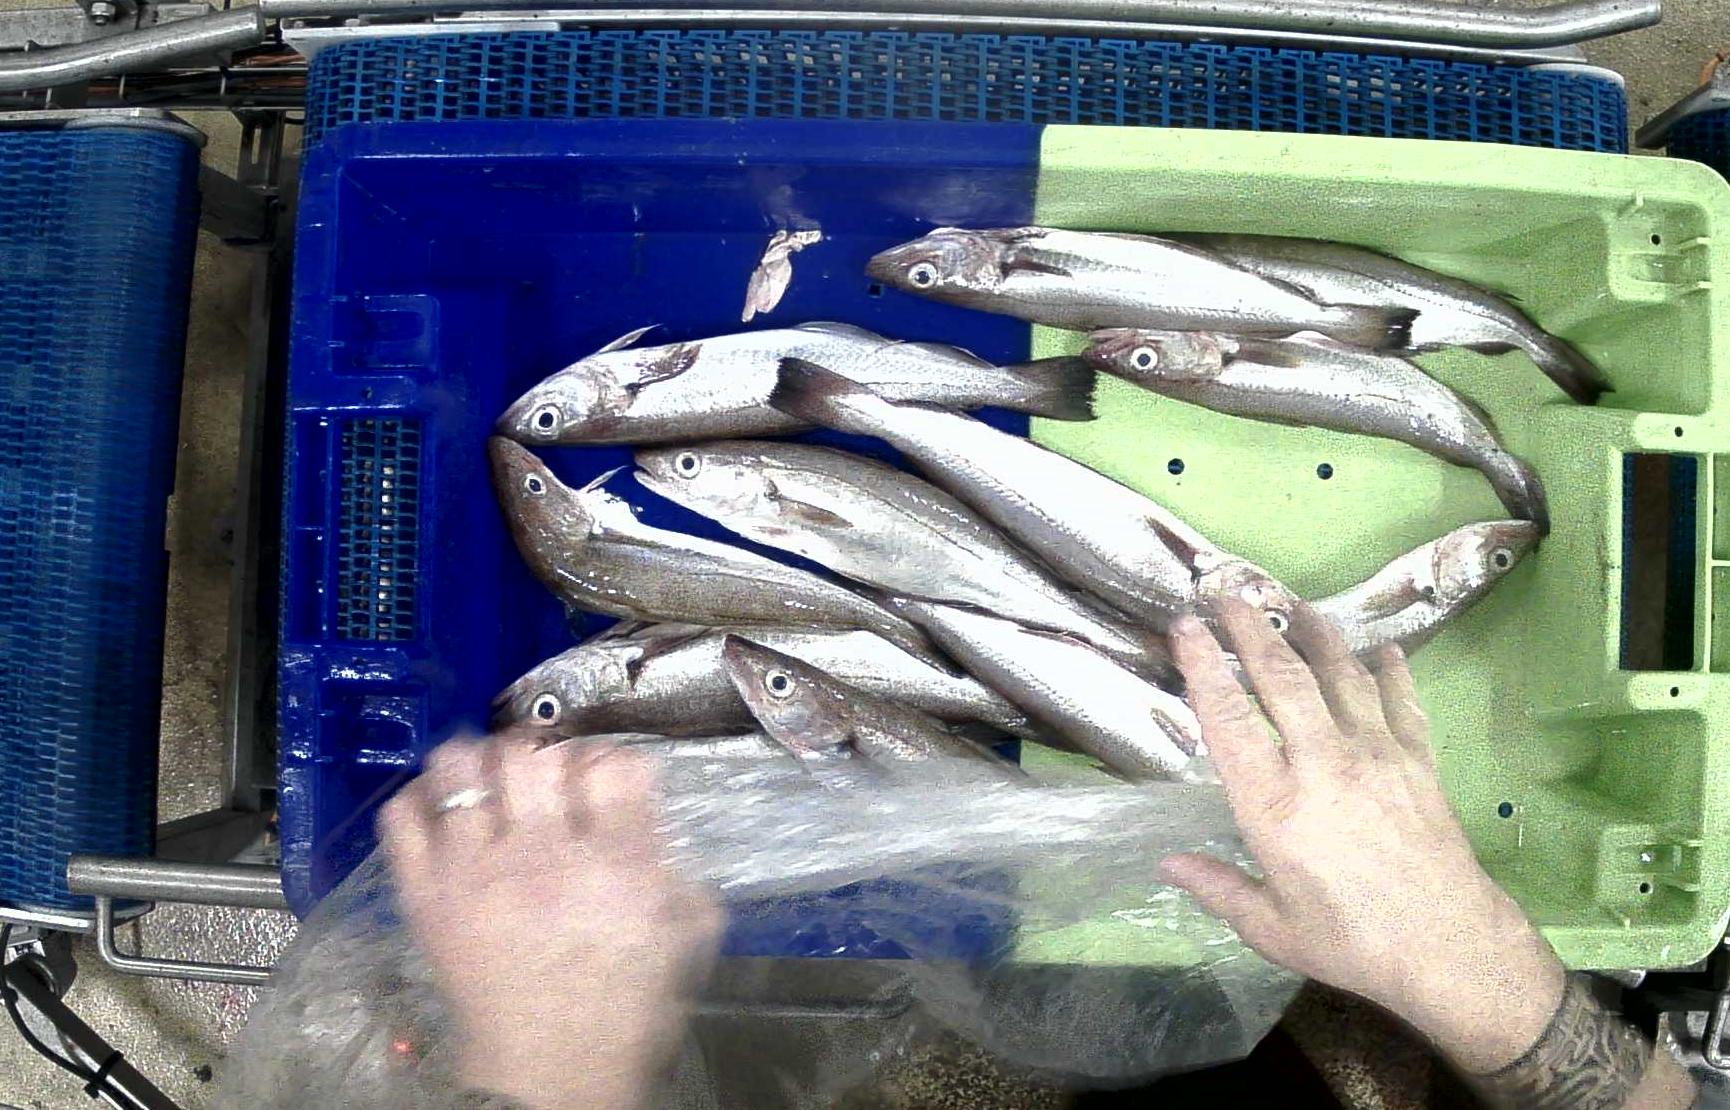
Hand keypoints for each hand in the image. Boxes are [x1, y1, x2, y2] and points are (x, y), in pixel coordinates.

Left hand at [379, 736, 723, 1109]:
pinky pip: (402, 819)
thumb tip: (655, 819)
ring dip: (477, 762)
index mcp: (619, 862)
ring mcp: (475, 870)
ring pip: (461, 768)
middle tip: (542, 775)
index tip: (607, 778)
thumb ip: (676, 868)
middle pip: (532, 753)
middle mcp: (544, 853)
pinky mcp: (425, 895)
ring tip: (487, 780)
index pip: (614, 763)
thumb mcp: (682, 935)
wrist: (550, 1074)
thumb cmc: (624, 1011)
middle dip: (540, 752)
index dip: (612, 758)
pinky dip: (417, 801)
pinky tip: (441, 813)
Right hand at [1161, 599, 1565, 1072]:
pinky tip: (1382, 650)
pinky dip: (1390, 671)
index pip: (1228, 718)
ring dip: (1316, 635)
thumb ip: (1219, 888)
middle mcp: (1322, 764)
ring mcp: (1376, 755)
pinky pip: (1401, 702)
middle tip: (1230, 593)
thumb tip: (1168, 863)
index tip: (1186, 626)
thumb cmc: (1351, 942)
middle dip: (1253, 629)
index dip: (1203, 666)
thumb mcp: (1272, 929)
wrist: (1451, 949)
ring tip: (1296, 604)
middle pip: (1282, 678)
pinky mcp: (1418, 762)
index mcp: (1273, 805)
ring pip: (1341, 676)